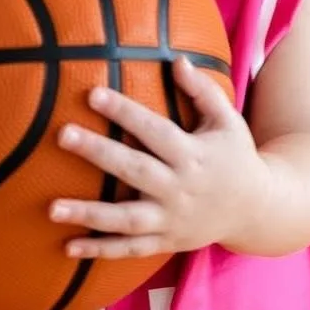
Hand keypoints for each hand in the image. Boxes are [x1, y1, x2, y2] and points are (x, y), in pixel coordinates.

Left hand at [50, 57, 265, 259]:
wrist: (257, 209)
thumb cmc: (237, 158)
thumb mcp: (228, 122)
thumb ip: (202, 91)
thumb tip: (176, 60)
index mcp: (193, 155)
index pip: (154, 130)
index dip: (125, 112)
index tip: (93, 94)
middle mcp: (180, 188)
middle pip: (134, 170)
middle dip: (98, 152)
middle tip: (62, 135)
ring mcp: (171, 220)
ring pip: (126, 219)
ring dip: (89, 214)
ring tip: (52, 208)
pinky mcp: (165, 242)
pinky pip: (130, 249)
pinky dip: (101, 250)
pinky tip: (68, 247)